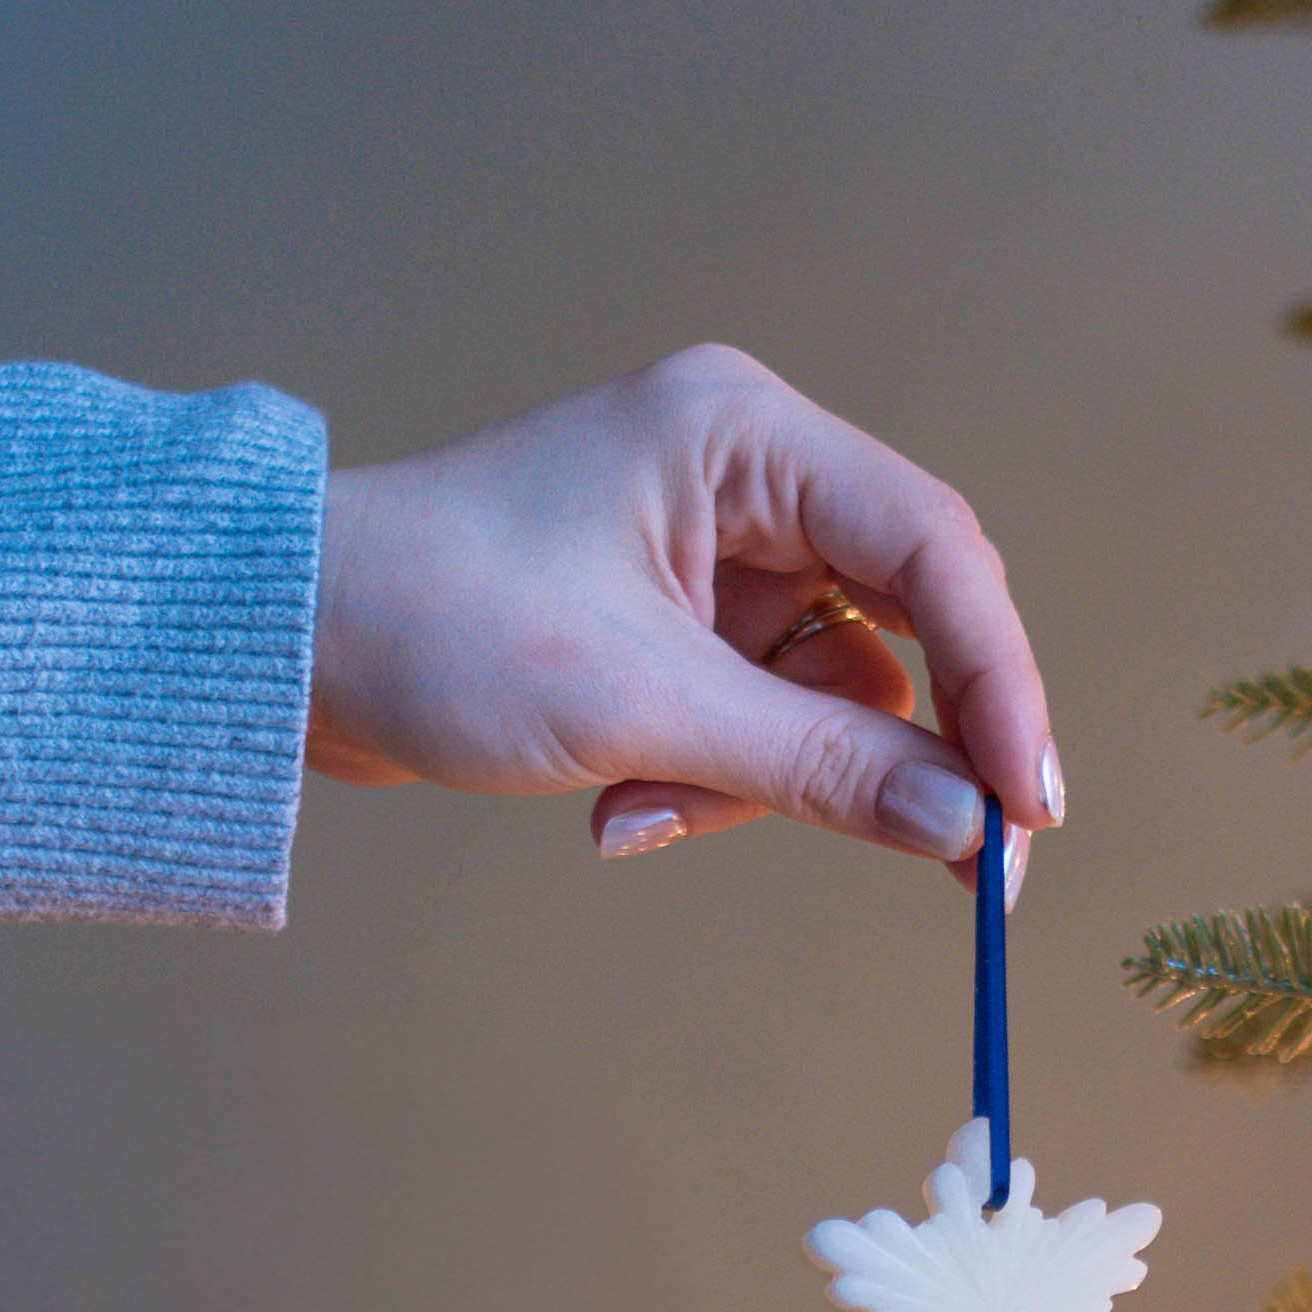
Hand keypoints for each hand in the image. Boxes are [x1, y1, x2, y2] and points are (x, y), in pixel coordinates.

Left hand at [305, 344, 1061, 883]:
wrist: (280, 644)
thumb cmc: (433, 622)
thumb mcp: (641, 708)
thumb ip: (820, 769)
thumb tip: (969, 829)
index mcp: (744, 435)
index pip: (935, 550)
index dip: (1001, 681)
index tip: (1031, 808)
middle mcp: (748, 476)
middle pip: (908, 625)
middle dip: (906, 756)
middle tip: (966, 876)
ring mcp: (716, 552)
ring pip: (834, 696)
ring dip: (763, 786)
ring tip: (638, 816)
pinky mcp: (681, 624)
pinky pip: (761, 724)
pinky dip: (708, 785)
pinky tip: (615, 811)